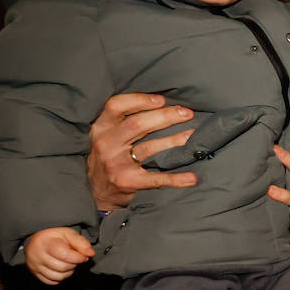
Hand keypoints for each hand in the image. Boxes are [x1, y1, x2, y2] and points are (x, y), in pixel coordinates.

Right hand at [25, 227, 94, 283]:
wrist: (38, 241)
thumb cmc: (55, 237)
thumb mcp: (68, 234)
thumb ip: (81, 242)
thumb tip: (91, 254)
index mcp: (45, 242)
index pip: (64, 255)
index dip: (78, 258)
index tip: (83, 256)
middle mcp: (36, 255)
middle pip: (62, 267)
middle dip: (74, 264)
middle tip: (75, 259)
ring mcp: (34, 266)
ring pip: (57, 277)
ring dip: (68, 272)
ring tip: (69, 263)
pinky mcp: (35, 274)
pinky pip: (51, 281)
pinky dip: (60, 277)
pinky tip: (61, 269)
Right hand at [87, 93, 196, 210]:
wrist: (97, 190)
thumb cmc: (109, 155)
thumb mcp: (107, 134)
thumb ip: (124, 119)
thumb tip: (162, 102)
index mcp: (101, 128)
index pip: (116, 106)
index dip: (140, 100)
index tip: (162, 99)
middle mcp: (106, 144)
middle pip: (137, 124)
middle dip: (165, 116)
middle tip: (187, 113)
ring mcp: (116, 164)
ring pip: (149, 148)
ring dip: (174, 140)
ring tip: (192, 134)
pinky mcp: (128, 182)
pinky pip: (155, 179)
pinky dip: (175, 179)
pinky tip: (192, 177)